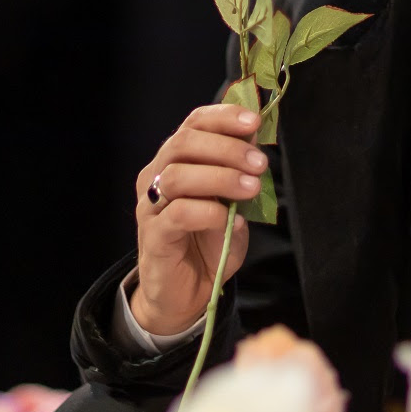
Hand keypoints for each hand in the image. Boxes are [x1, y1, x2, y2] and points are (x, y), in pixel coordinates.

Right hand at [131, 103, 266, 335]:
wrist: (186, 293)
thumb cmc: (209, 242)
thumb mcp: (232, 202)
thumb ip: (240, 173)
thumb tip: (256, 141)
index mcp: (175, 160)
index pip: (193, 124)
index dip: (223, 118)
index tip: (254, 123)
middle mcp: (156, 176)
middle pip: (183, 143)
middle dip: (227, 148)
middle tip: (259, 163)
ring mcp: (150, 206)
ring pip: (178, 175)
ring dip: (221, 177)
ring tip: (251, 189)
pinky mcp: (153, 235)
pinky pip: (178, 214)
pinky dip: (208, 211)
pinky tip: (229, 219)